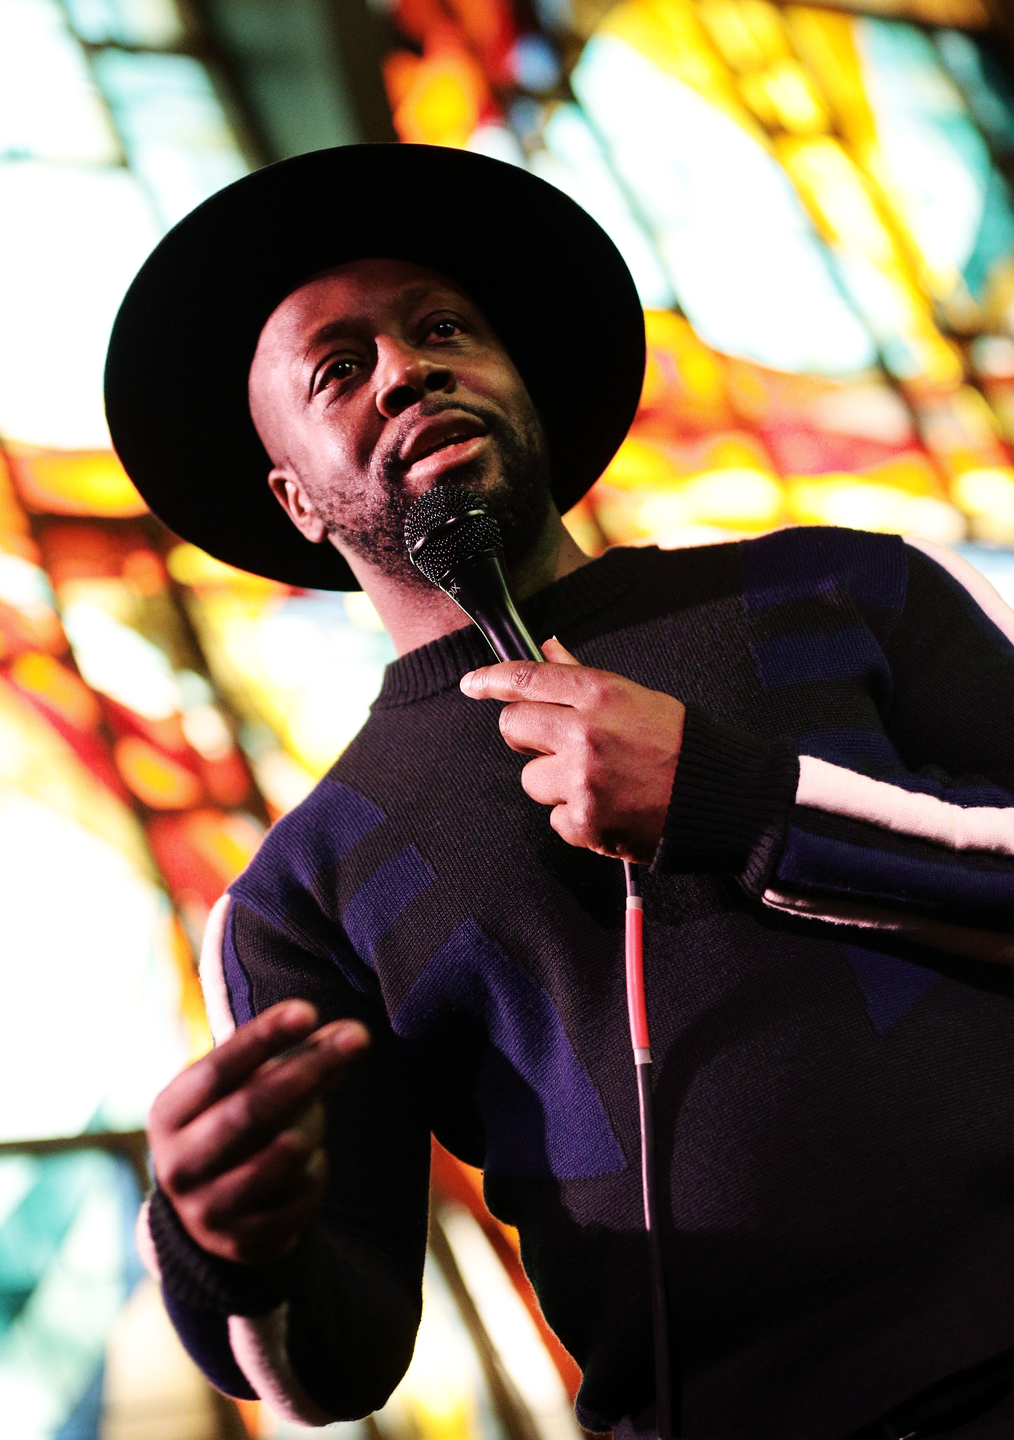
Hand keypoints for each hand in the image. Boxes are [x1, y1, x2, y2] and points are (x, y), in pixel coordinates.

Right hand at [148, 1000, 368, 1264]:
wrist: (209, 1207)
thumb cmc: (235, 1121)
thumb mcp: (245, 1085)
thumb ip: (294, 1057)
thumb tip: (351, 1033)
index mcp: (168, 1113)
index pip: (217, 1070)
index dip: (263, 1038)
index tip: (308, 1009)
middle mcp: (176, 1165)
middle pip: (250, 1110)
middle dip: (308, 1070)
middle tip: (359, 1036)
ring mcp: (205, 1211)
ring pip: (282, 1154)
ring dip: (313, 1124)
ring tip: (316, 1113)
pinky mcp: (240, 1243)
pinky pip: (300, 1196)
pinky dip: (317, 1169)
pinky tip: (310, 1160)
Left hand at [460, 637, 684, 861]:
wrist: (717, 797)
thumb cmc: (680, 744)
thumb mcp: (635, 698)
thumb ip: (582, 678)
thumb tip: (549, 648)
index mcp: (600, 694)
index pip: (527, 678)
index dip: (491, 679)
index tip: (472, 684)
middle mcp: (586, 732)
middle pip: (513, 727)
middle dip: (525, 736)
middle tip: (551, 743)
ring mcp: (583, 779)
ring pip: (531, 778)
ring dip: (554, 782)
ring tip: (596, 782)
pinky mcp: (585, 821)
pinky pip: (555, 818)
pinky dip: (575, 818)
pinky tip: (607, 808)